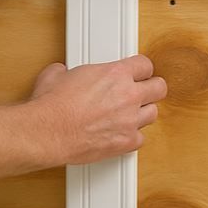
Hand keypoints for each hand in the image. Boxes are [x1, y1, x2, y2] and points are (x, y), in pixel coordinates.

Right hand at [29, 55, 167, 160]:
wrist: (48, 131)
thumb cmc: (52, 105)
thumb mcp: (58, 74)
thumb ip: (68, 71)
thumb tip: (62, 72)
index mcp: (115, 73)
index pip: (145, 64)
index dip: (140, 68)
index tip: (137, 71)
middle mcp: (127, 95)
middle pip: (159, 88)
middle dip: (152, 88)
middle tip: (143, 89)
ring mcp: (129, 121)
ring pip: (153, 114)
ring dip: (143, 112)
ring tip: (131, 112)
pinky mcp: (125, 143)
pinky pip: (140, 138)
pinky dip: (132, 135)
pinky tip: (121, 132)